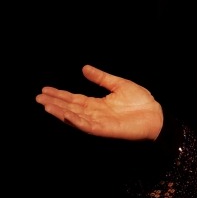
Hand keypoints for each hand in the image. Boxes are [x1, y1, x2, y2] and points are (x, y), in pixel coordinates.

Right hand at [35, 64, 163, 140]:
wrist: (156, 115)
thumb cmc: (141, 101)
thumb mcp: (119, 84)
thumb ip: (101, 78)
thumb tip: (84, 68)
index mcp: (98, 104)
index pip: (74, 99)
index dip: (60, 94)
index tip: (45, 89)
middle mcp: (95, 113)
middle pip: (70, 107)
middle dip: (54, 102)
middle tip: (38, 97)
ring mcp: (99, 122)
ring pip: (74, 117)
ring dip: (60, 111)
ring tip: (46, 105)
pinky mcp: (105, 129)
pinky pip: (87, 125)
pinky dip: (75, 120)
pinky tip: (66, 114)